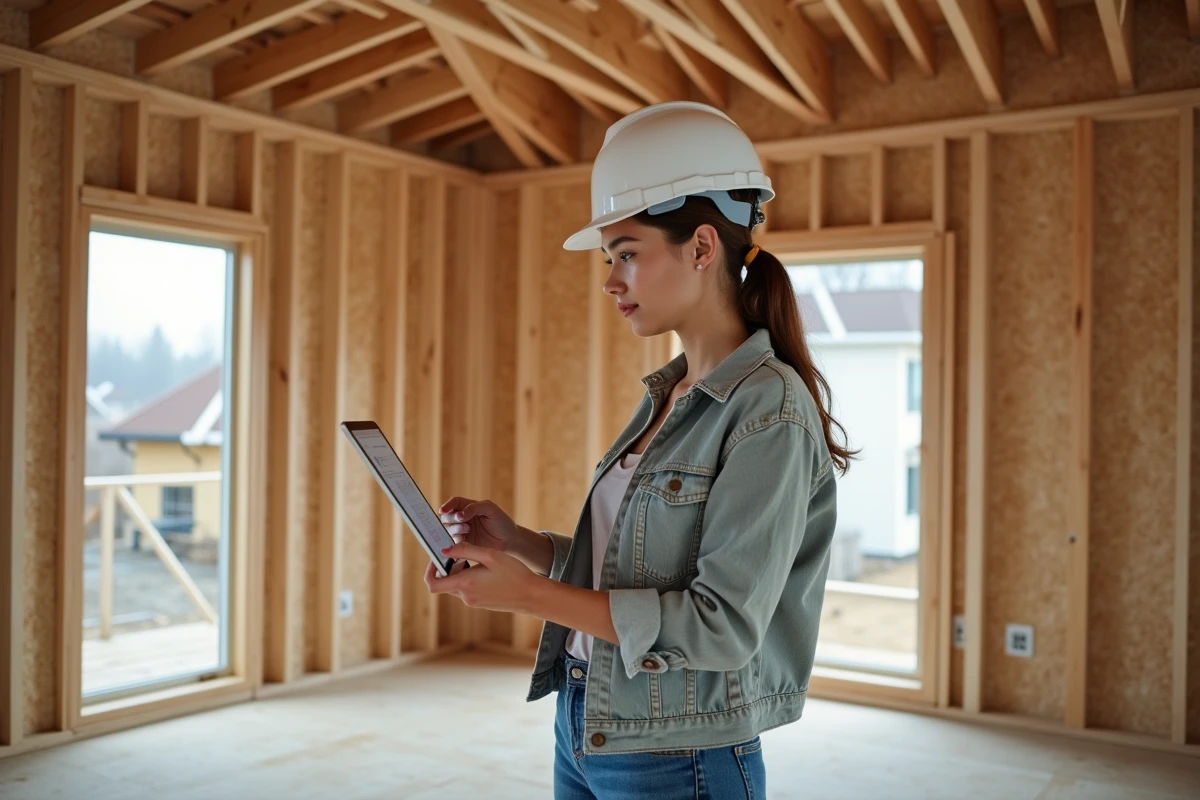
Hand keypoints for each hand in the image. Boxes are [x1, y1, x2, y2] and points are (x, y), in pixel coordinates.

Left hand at [424, 542, 540, 614]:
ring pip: (458, 585)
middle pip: (445, 582)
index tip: (437, 558)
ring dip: (462, 572)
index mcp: (465, 584)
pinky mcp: (481, 603)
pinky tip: (488, 571)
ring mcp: (473, 602)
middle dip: (450, 567)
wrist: (531, 596)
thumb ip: (465, 550)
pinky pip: (468, 590)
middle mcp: (466, 596)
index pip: (433, 584)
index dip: (430, 571)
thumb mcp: (490, 555)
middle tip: (462, 554)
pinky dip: (471, 579)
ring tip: (480, 561)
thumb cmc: (514, 573)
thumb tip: (444, 549)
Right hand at [438, 497, 516, 553]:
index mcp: (469, 506)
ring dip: (454, 529)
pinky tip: (462, 539)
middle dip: (451, 518)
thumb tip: (460, 514)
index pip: (454, 502)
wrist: (510, 540)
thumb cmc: (502, 522)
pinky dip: (454, 540)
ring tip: (466, 530)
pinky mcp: (464, 543)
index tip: (443, 510)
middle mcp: (464, 518)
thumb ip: (475, 508)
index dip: (447, 505)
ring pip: (448, 529)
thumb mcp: (491, 509)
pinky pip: (453, 541)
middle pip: (447, 516)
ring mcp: (463, 531)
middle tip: (462, 521)